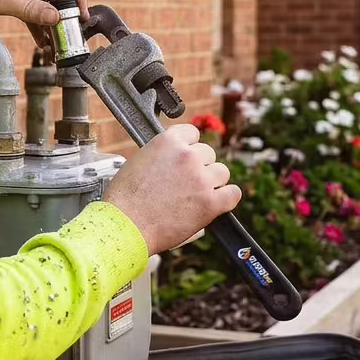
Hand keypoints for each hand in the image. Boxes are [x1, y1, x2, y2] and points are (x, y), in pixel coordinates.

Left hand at [0, 0, 87, 49]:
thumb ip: (29, 10)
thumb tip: (56, 17)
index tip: (85, 18)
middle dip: (65, 14)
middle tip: (71, 36)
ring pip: (43, 2)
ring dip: (50, 22)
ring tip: (56, 45)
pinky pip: (29, 7)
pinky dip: (35, 22)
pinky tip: (40, 41)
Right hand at [103, 124, 240, 255]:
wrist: (126, 226)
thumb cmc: (126, 199)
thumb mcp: (139, 162)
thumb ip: (162, 155)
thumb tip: (176, 160)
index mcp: (168, 142)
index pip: (192, 133)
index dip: (188, 147)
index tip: (184, 158)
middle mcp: (187, 156)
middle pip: (208, 154)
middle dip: (199, 167)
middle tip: (185, 183)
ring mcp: (201, 179)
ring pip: (221, 172)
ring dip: (211, 182)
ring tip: (195, 195)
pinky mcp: (211, 203)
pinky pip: (233, 194)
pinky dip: (226, 198)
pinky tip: (216, 202)